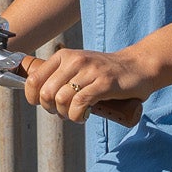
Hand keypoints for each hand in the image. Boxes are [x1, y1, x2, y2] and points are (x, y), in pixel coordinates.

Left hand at [20, 47, 153, 126]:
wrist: (138, 66)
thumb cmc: (105, 72)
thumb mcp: (78, 68)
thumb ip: (59, 77)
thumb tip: (38, 97)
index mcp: (64, 56)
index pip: (33, 80)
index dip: (33, 98)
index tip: (44, 104)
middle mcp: (74, 61)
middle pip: (46, 93)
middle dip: (51, 109)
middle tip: (63, 112)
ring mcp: (89, 71)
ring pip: (61, 100)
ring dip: (66, 114)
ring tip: (76, 114)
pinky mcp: (104, 83)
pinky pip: (80, 104)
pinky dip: (78, 115)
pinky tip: (84, 115)